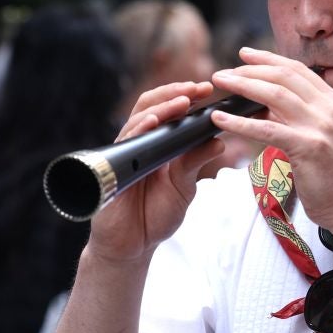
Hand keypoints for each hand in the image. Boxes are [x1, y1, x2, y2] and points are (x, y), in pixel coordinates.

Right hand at [87, 81, 226, 261]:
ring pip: (138, 119)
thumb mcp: (183, 186)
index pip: (168, 109)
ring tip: (183, 101)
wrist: (132, 245)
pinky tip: (153, 123)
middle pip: (152, 106)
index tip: (208, 88)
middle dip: (175, 93)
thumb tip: (219, 141)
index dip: (186, 95)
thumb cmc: (155, 214)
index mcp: (157, 144)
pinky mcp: (113, 168)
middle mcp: (139, 143)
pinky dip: (138, 130)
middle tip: (199, 87)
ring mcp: (124, 153)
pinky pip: (124, 143)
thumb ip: (195, 162)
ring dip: (161, 107)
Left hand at [210, 47, 332, 232]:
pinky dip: (240, 122)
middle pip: (284, 76)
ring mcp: (321, 127)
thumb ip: (301, 119)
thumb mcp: (324, 138)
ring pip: (275, 95)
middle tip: (224, 72)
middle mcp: (330, 109)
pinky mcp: (309, 148)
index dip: (269, 59)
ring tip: (220, 84)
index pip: (298, 70)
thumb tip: (267, 106)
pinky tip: (221, 119)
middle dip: (250, 69)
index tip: (245, 55)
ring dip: (243, 86)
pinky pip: (267, 128)